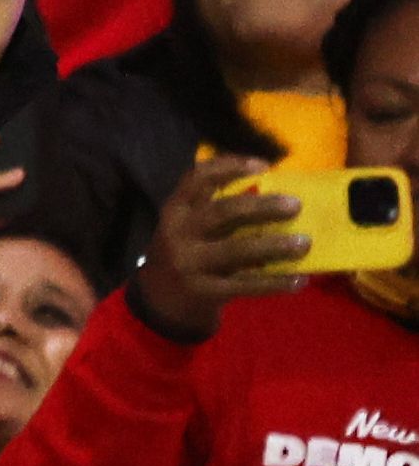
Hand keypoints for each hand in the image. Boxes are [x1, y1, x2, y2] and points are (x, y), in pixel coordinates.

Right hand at [131, 152, 307, 341]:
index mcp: (176, 209)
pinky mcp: (204, 291)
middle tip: (295, 205)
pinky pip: (245, 284)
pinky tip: (299, 279)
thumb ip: (219, 210)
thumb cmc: (188, 251)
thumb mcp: (189, 225)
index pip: (198, 178)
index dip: (230, 167)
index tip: (264, 166)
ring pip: (237, 250)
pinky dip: (275, 282)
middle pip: (223, 212)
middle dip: (263, 206)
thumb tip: (279, 197)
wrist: (161, 299)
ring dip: (274, 245)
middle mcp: (179, 233)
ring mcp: (190, 263)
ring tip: (304, 243)